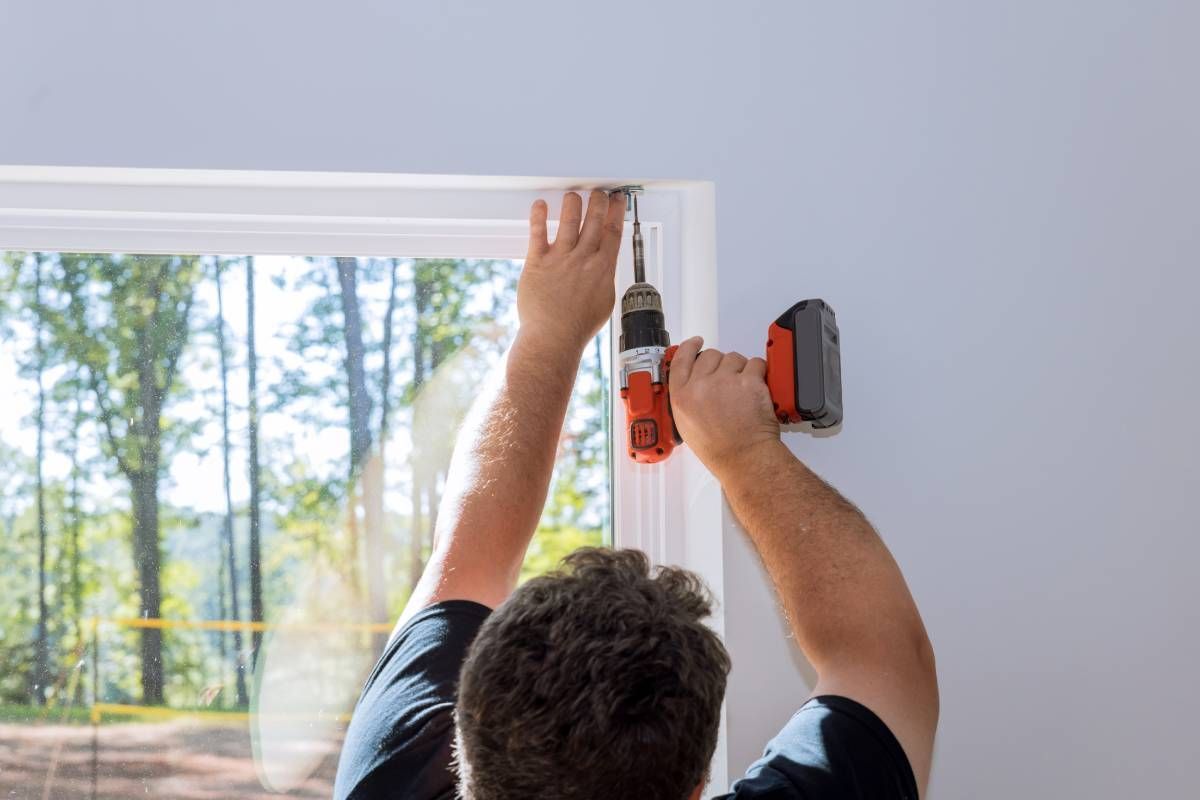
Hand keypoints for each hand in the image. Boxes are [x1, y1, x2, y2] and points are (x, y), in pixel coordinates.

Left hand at [518, 190, 624, 350]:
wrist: (554, 337)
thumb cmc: (577, 326)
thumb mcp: (604, 303)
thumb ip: (604, 280)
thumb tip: (604, 270)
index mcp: (602, 268)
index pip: (612, 232)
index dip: (615, 212)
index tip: (617, 200)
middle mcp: (583, 259)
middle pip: (593, 220)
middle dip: (597, 201)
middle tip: (598, 192)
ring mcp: (560, 258)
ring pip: (569, 220)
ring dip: (572, 203)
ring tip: (572, 195)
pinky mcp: (537, 262)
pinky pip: (538, 233)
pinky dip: (539, 216)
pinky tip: (540, 206)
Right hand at [669, 337, 781, 475]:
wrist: (744, 457)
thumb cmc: (719, 448)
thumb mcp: (687, 424)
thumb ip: (688, 398)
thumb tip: (695, 382)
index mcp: (682, 396)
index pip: (681, 360)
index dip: (690, 347)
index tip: (696, 342)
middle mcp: (700, 385)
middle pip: (710, 356)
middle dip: (721, 365)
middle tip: (729, 381)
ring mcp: (725, 381)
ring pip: (734, 357)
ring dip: (741, 369)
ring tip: (743, 390)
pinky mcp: (748, 381)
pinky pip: (755, 363)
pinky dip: (759, 372)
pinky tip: (756, 388)